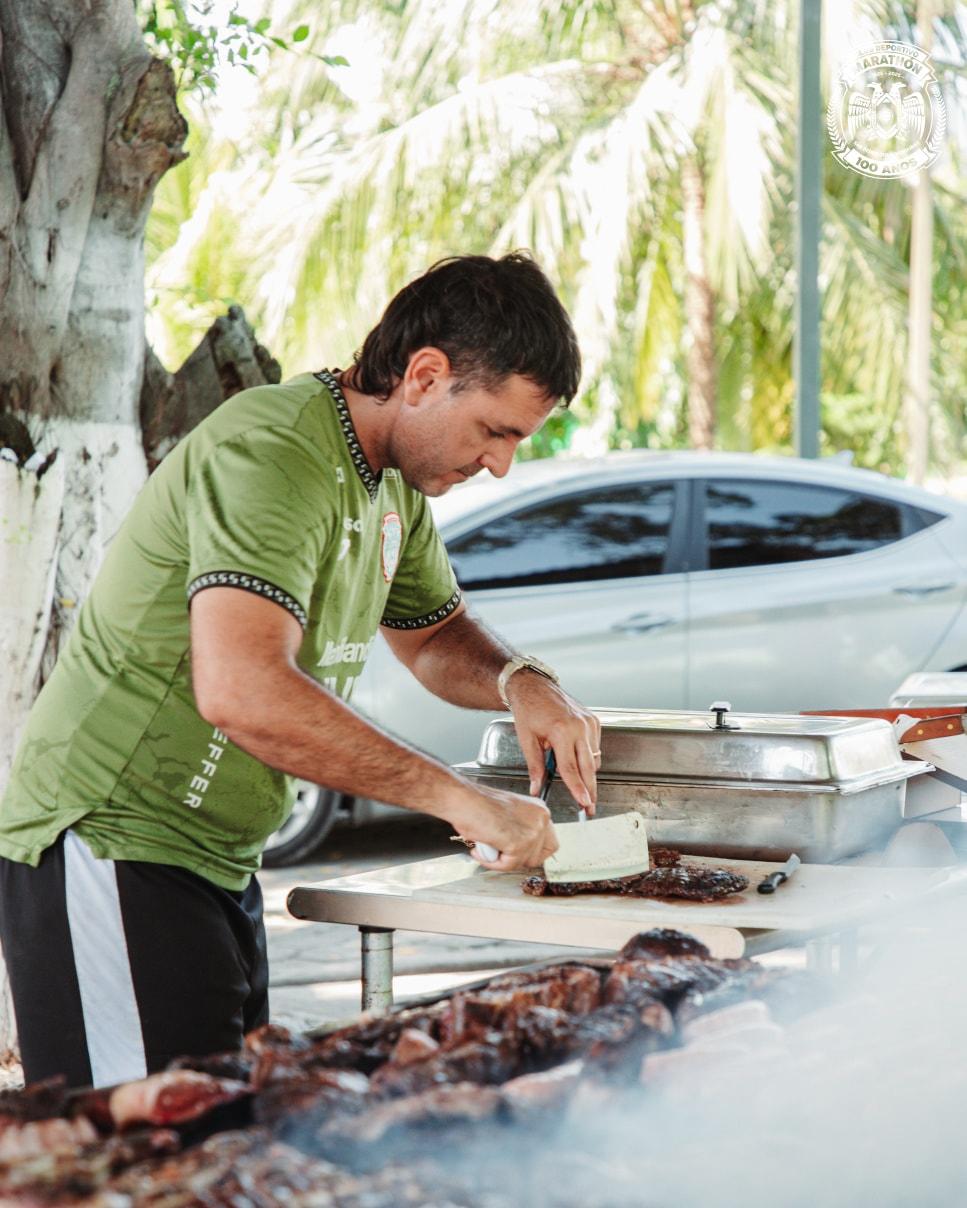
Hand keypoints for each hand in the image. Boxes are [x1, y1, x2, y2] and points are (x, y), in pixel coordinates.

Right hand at [451, 782, 557, 871]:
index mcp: (539, 809)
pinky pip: (509, 865)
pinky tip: (481, 852)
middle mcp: (541, 818)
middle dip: (519, 859)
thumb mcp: (509, 814)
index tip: (518, 854)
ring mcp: (533, 831)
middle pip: (541, 855)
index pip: (549, 842)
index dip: (532, 852)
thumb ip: (520, 828)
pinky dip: (493, 863)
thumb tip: (521, 849)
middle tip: (500, 854)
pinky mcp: (520, 843)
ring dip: (502, 861)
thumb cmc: (478, 804)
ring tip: (486, 849)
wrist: (463, 799)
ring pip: (522, 862)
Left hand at [505, 671, 601, 815]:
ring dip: (587, 772)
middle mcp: (579, 726)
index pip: (571, 768)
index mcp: (561, 731)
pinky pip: (595, 747)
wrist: (535, 687)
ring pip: (594, 758)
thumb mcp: (527, 740)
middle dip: (590, 790)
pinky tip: (576, 757)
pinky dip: (588, 756)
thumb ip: (535, 767)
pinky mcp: (594, 720)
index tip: (583, 803)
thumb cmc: (528, 710)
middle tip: (589, 807)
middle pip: (589, 767)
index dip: (577, 789)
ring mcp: (589, 723)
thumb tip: (536, 789)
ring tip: (577, 782)